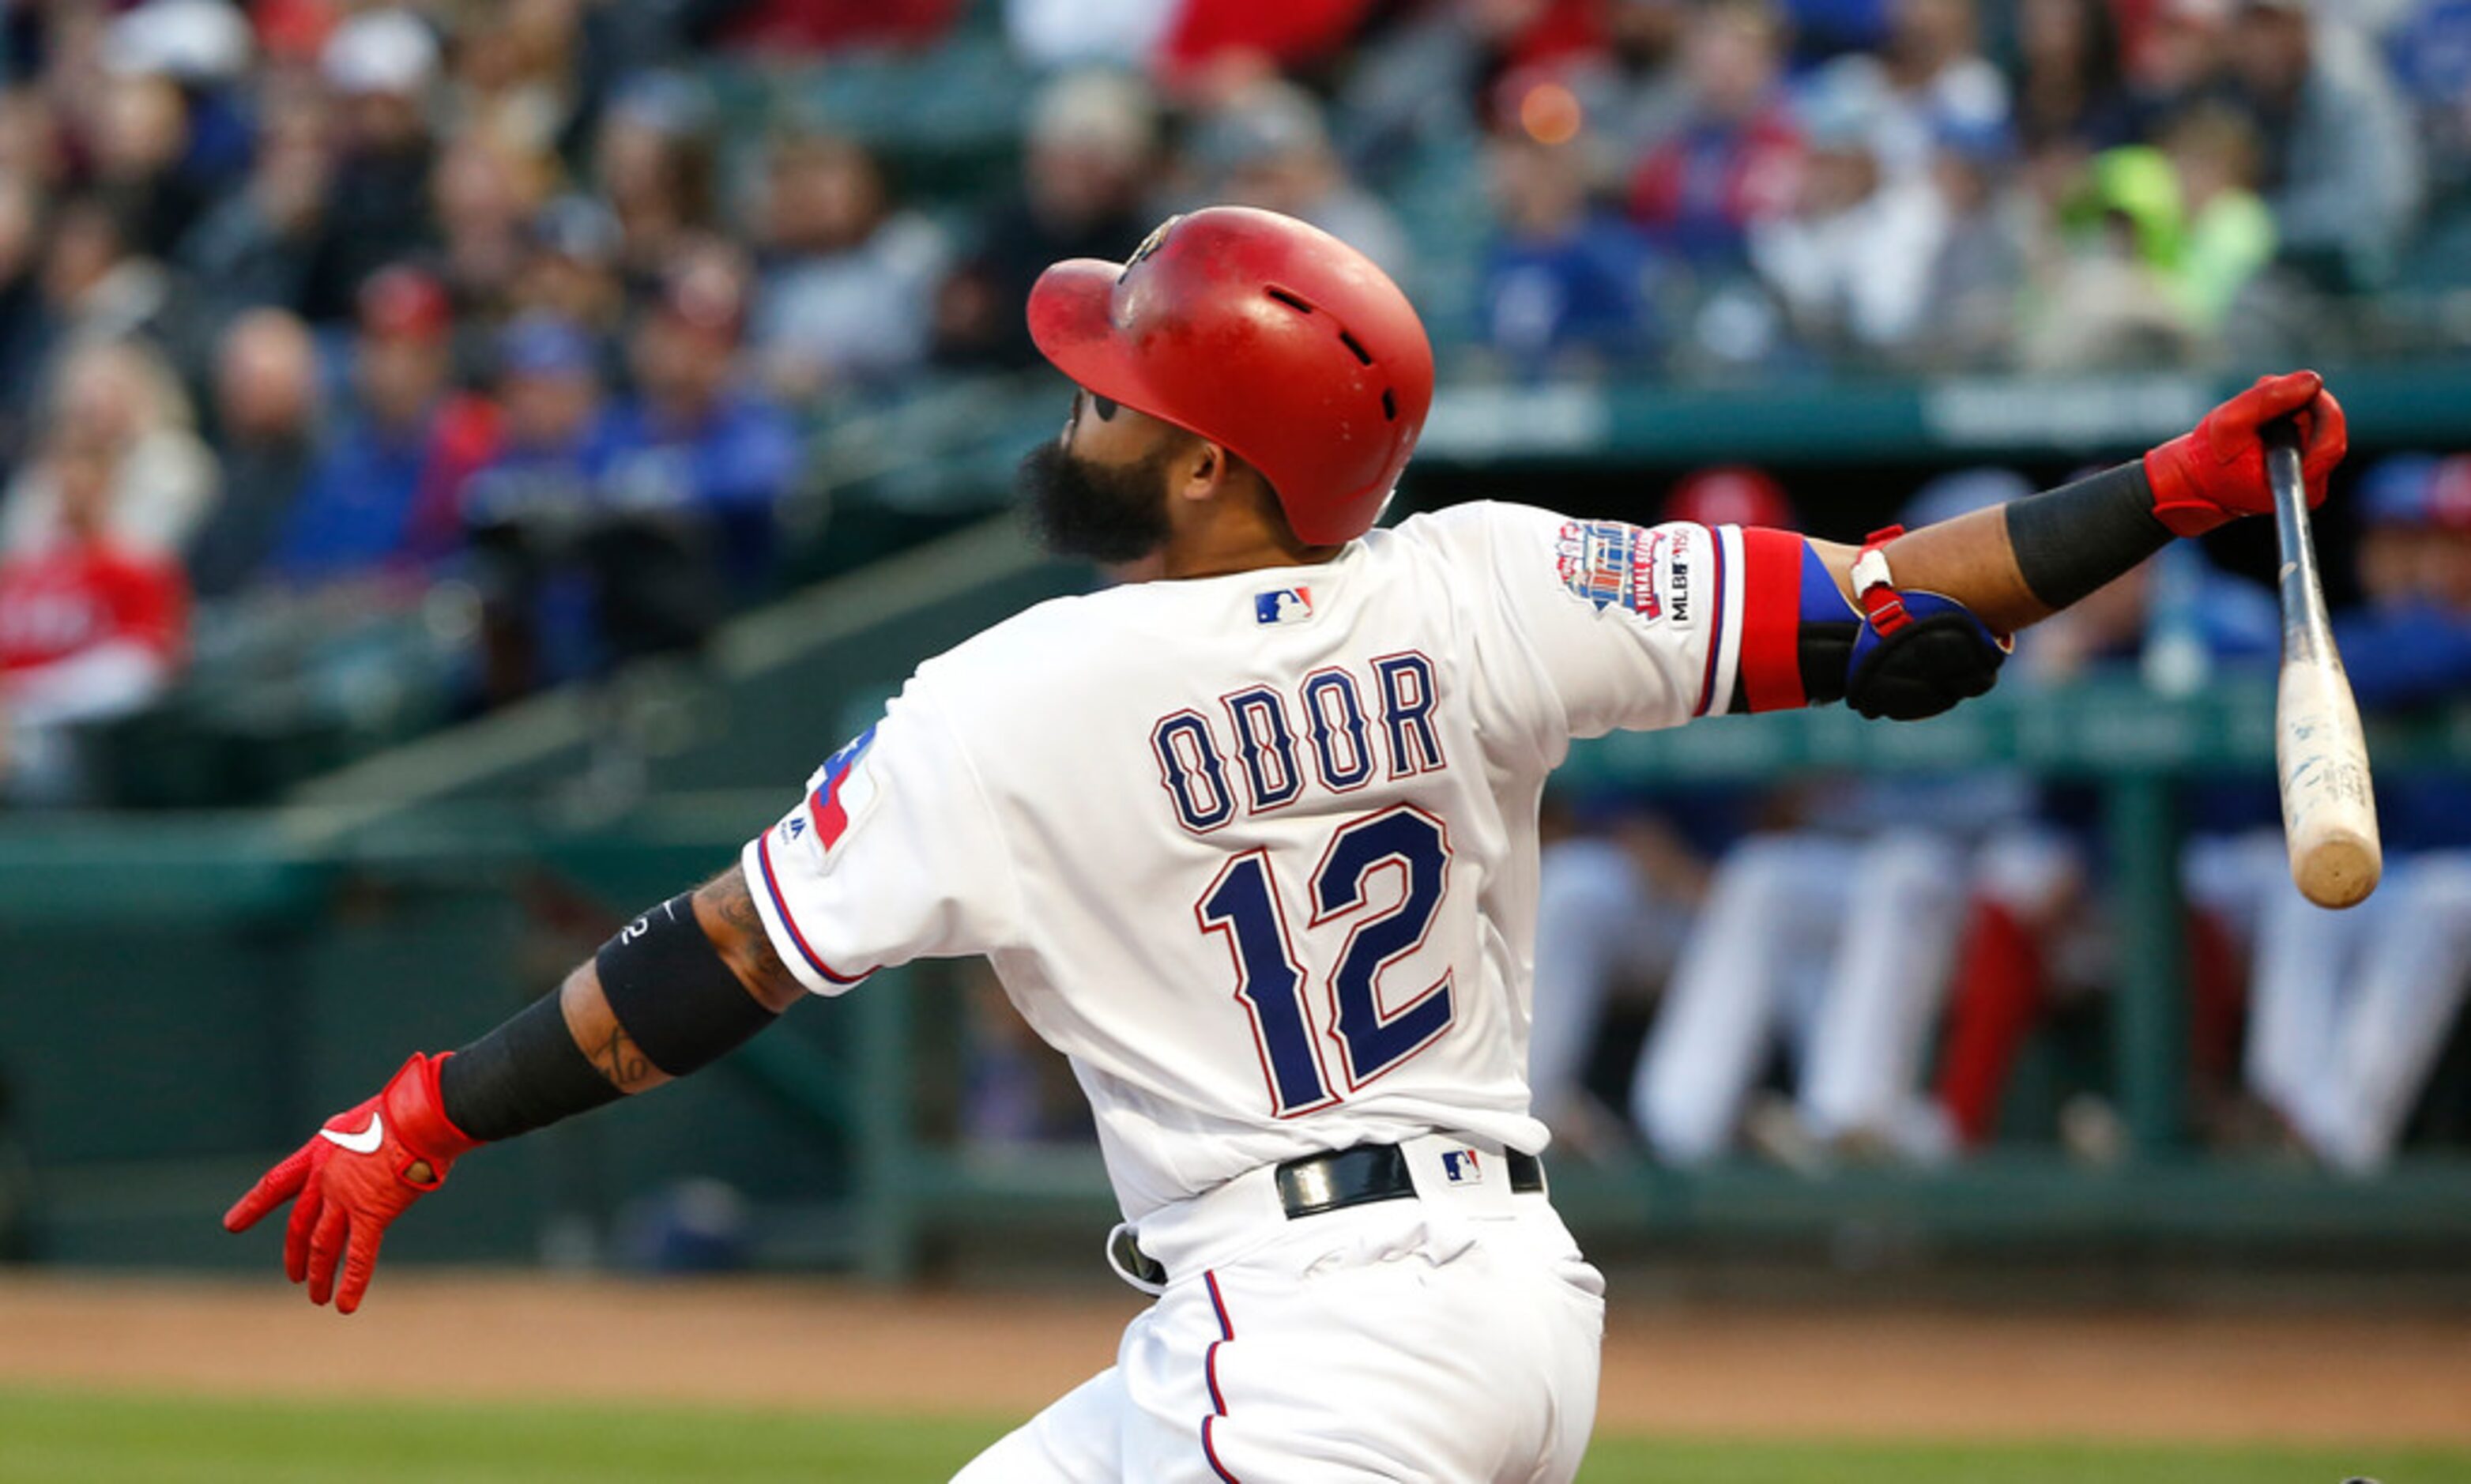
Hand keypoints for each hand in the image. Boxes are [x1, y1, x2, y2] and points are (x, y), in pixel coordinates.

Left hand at [223, 1052, 479, 1312]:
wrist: (419, 1113)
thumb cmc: (406, 1107)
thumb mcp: (370, 1117)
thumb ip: (361, 1139)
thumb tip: (372, 1146)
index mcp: (322, 1149)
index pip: (278, 1182)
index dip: (254, 1205)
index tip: (232, 1224)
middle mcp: (325, 1177)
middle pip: (302, 1223)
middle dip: (296, 1252)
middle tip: (294, 1276)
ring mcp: (345, 1198)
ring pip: (324, 1245)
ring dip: (319, 1274)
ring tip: (316, 1296)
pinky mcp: (372, 1213)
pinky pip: (359, 1255)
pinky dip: (352, 1282)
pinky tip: (344, 1305)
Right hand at [2144, 370, 2347, 535]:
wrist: (2197, 482)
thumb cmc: (2209, 459)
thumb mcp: (2230, 423)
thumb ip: (2269, 399)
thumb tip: (2314, 379)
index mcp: (2294, 483)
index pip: (2331, 441)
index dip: (2320, 408)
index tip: (2297, 389)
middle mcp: (2311, 485)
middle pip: (2327, 430)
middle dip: (2301, 404)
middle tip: (2266, 395)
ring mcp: (2311, 477)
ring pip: (2319, 426)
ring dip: (2293, 408)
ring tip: (2258, 412)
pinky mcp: (2306, 467)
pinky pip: (2313, 431)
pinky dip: (2292, 416)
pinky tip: (2265, 420)